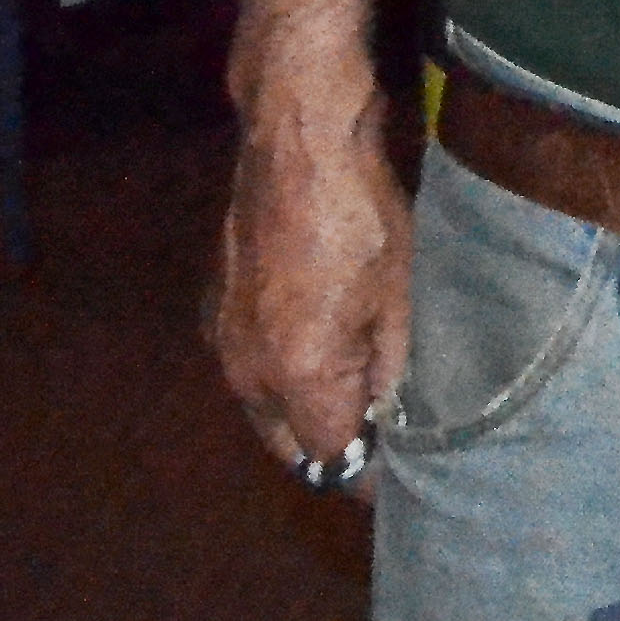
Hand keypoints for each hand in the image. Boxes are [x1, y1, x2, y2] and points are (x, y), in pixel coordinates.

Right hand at [210, 84, 413, 493]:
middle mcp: (248, 373)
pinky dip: (284, 377)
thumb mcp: (400, 298)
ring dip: (305, 414)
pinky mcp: (218, 308)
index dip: (369, 474)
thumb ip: (394, 372)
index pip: (332, 459)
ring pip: (268, 407)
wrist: (296, 143)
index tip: (398, 477)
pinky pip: (254, 367)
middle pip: (290, 444)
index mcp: (297, 377)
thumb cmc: (361, 216)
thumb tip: (394, 419)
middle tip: (380, 445)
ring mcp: (224, 340)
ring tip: (356, 401)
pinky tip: (320, 354)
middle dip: (332, 451)